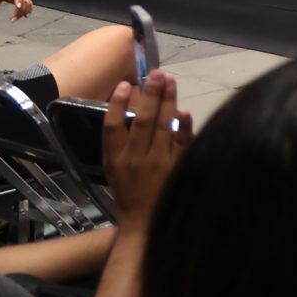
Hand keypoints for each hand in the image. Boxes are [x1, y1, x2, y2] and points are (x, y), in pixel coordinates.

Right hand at [103, 71, 191, 223]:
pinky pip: (182, 143)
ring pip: (162, 127)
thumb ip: (121, 142)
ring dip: (166, 102)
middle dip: (149, 95)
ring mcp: (158, 163)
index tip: (124, 85)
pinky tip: (184, 112)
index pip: (111, 127)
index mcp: (115, 159)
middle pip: (141, 121)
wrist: (144, 222)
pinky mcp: (177, 168)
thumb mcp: (115, 168)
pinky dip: (183, 127)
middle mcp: (135, 159)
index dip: (116, 104)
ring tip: (169, 81)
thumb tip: (133, 110)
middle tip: (156, 73)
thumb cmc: (129, 192)